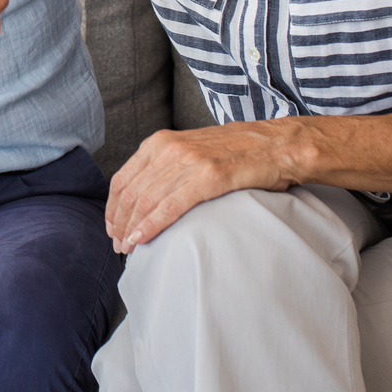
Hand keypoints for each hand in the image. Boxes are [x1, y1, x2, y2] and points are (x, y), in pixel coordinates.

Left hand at [105, 123, 298, 253]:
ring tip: (128, 250)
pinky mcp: (208, 177)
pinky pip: (170, 206)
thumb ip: (167, 168)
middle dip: (119, 224)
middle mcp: (168, 148)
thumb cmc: (237, 153)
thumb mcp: (191, 151)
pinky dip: (151, 226)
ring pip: (145, 202)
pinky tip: (141, 241)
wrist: (278, 145)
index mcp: (160, 141)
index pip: (122, 179)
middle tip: (118, 247)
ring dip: (131, 229)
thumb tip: (145, 197)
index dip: (112, 208)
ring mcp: (188, 161)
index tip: (112, 229)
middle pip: (129, 193)